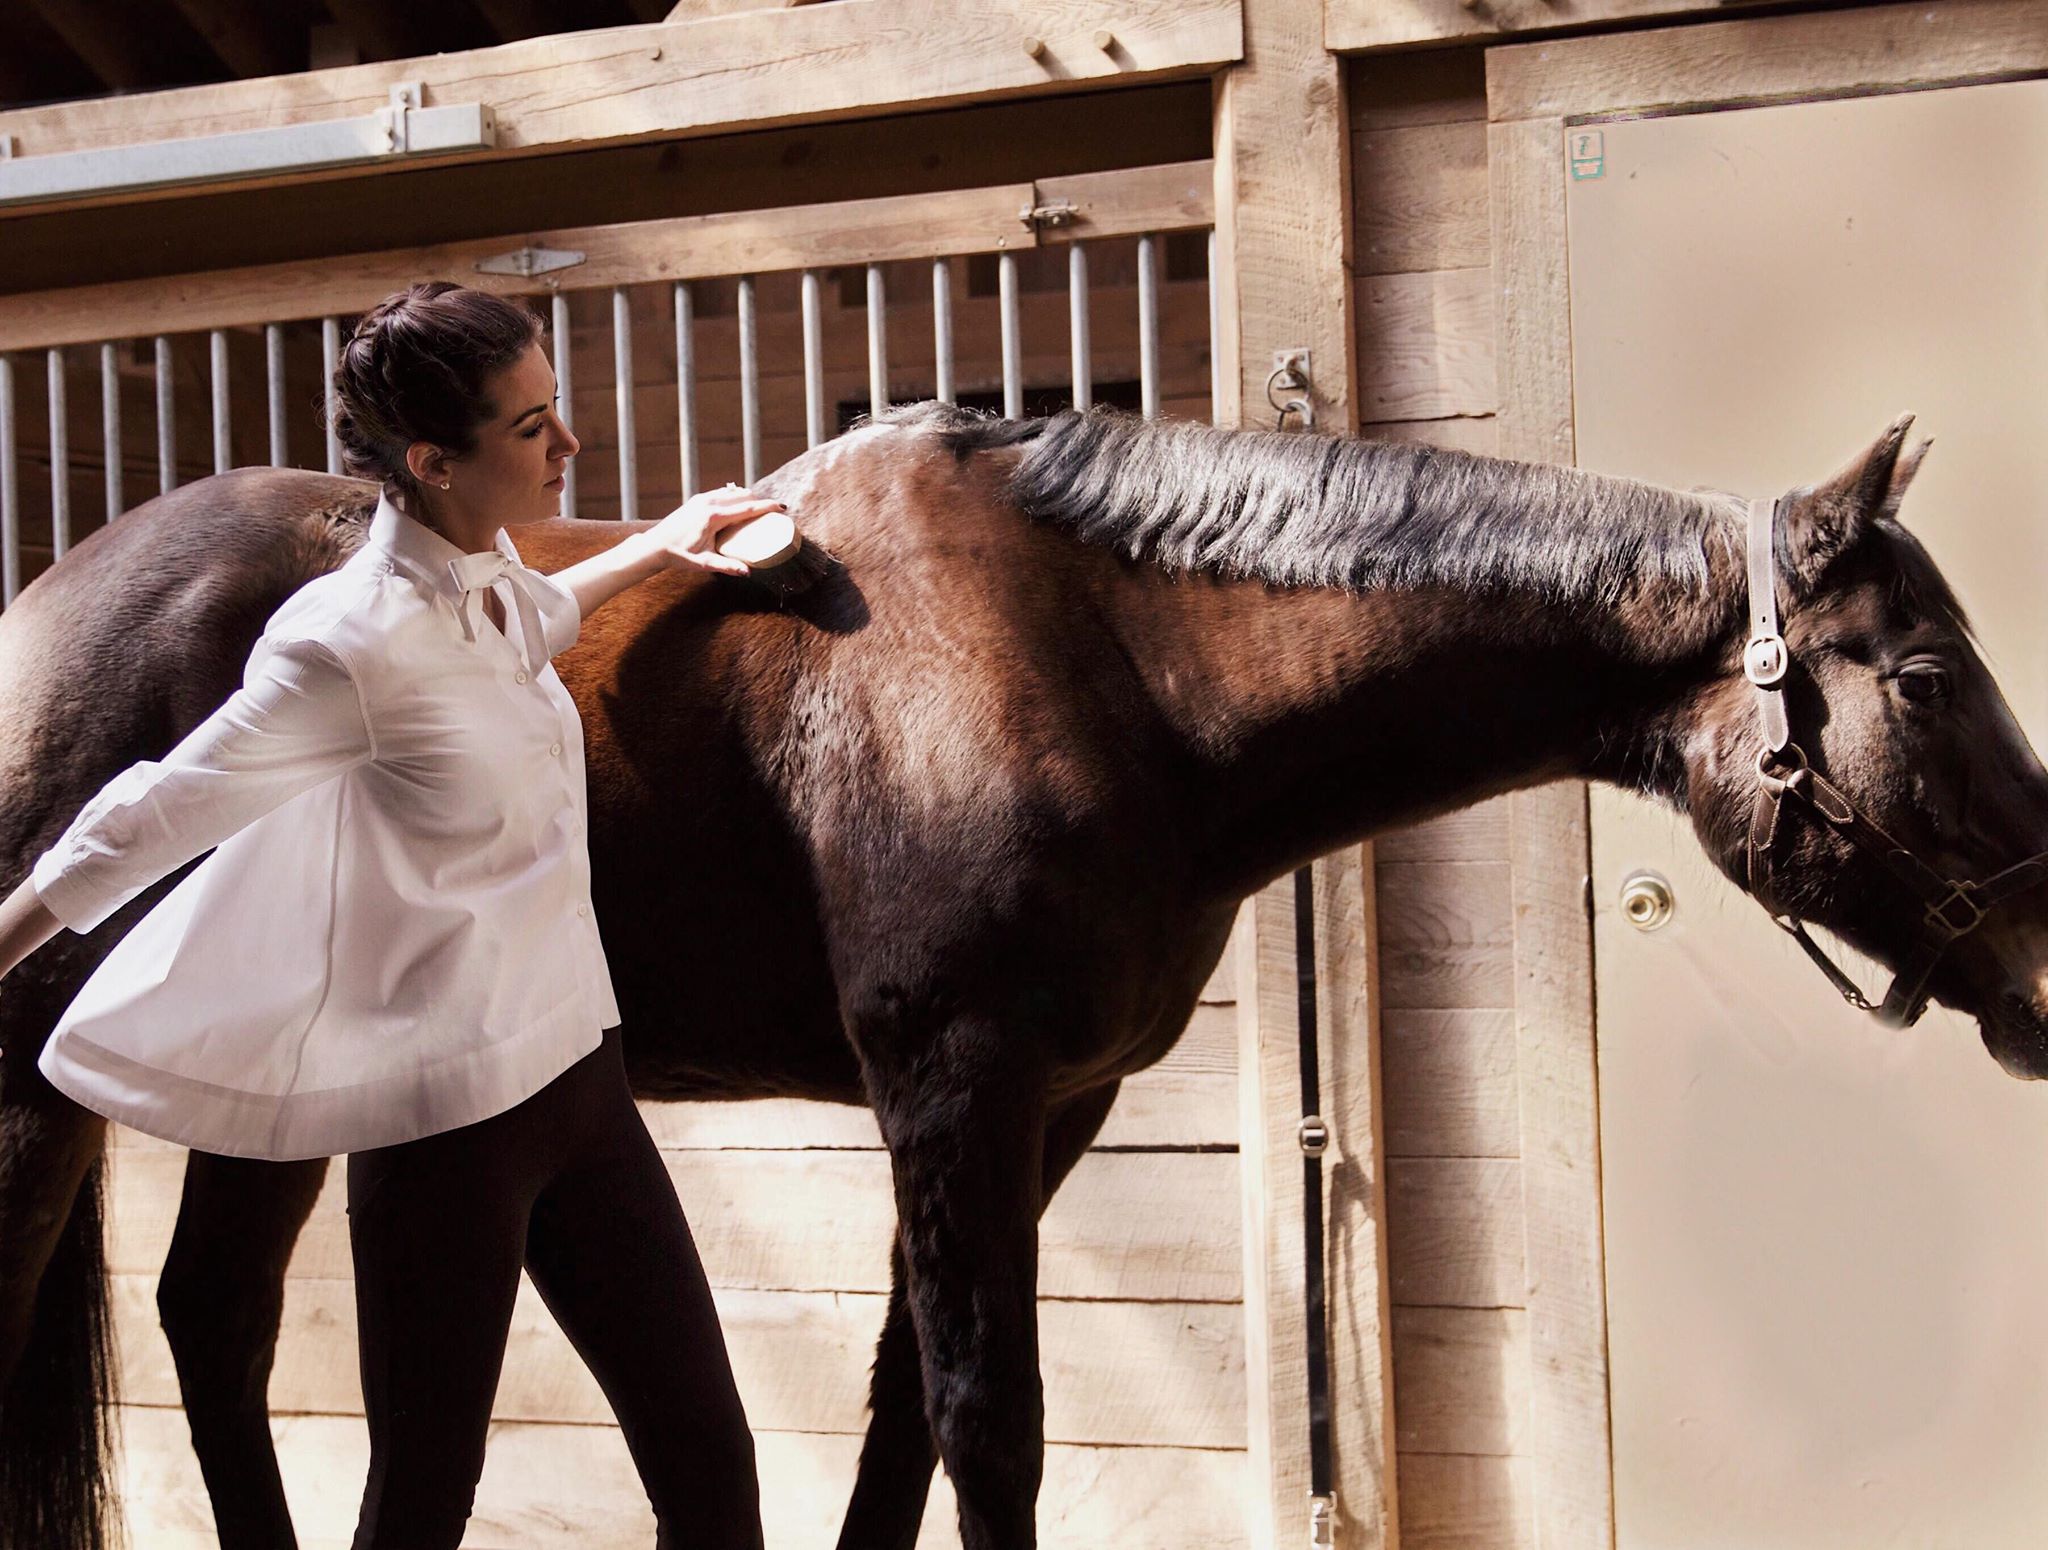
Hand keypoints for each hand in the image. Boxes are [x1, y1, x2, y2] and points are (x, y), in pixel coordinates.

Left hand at [642, 484, 787, 577]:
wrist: (656, 545)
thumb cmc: (679, 555)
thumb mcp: (704, 563)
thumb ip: (726, 566)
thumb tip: (748, 572)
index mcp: (714, 517)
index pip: (747, 508)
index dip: (767, 506)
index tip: (783, 507)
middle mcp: (709, 503)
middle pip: (743, 495)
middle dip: (760, 500)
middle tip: (774, 511)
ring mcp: (702, 499)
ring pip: (733, 491)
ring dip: (748, 496)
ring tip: (760, 506)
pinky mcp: (698, 499)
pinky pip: (723, 493)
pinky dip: (735, 496)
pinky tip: (740, 502)